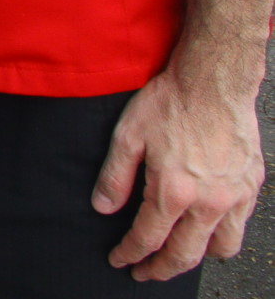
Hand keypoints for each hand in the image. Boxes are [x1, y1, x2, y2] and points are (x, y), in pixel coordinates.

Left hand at [94, 65, 264, 280]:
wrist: (213, 82)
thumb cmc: (170, 103)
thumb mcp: (128, 135)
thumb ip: (115, 176)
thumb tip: (102, 208)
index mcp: (173, 191)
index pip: (148, 238)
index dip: (130, 254)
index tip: (120, 260)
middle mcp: (208, 202)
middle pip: (184, 255)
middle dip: (160, 270)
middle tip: (144, 273)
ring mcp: (234, 197)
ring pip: (221, 249)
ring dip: (197, 258)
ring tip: (177, 254)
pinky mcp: (251, 187)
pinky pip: (241, 227)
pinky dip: (223, 236)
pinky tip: (208, 229)